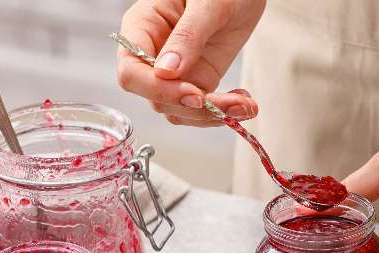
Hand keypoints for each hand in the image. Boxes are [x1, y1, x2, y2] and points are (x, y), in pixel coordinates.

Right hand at [117, 0, 264, 126]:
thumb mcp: (207, 3)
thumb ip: (187, 35)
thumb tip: (165, 72)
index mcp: (143, 27)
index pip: (132, 72)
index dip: (159, 90)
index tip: (194, 95)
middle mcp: (154, 54)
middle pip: (157, 98)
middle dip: (195, 108)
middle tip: (232, 104)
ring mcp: (177, 70)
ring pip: (179, 110)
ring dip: (213, 116)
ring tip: (246, 106)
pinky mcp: (199, 78)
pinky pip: (201, 108)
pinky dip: (222, 112)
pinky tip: (244, 103)